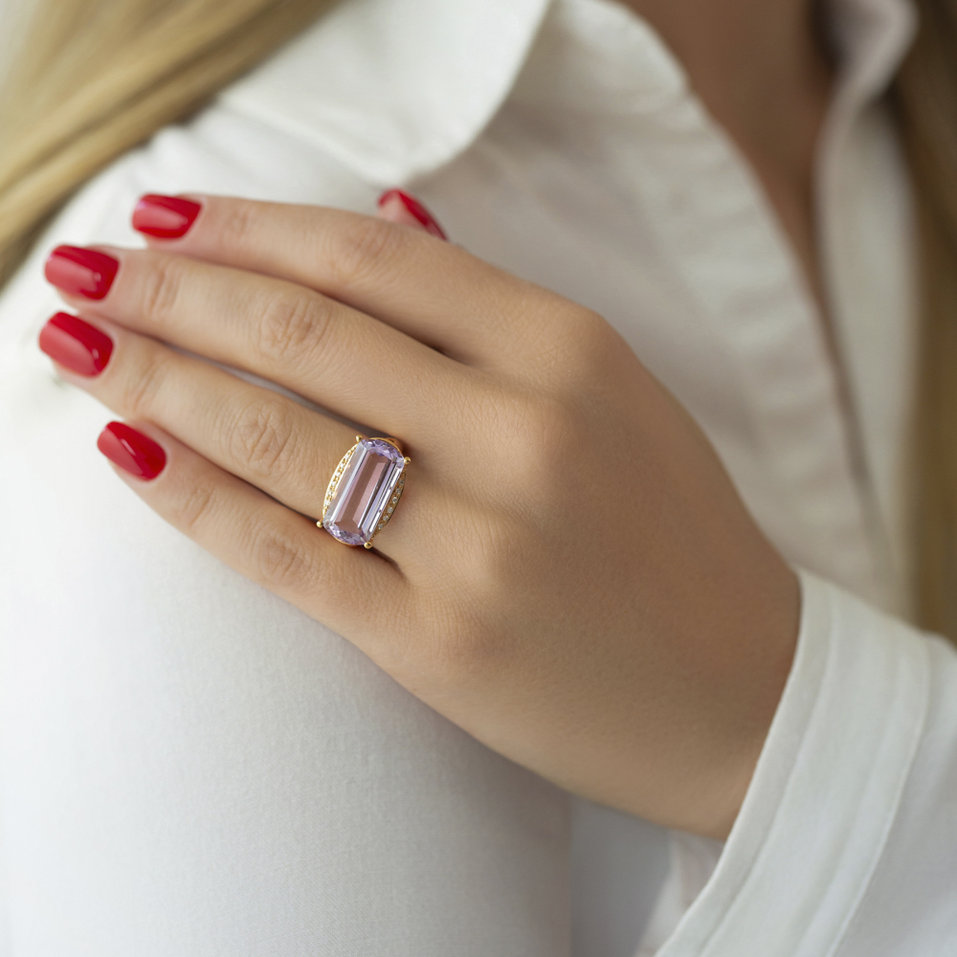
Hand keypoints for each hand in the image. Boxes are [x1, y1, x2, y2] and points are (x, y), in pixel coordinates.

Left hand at [38, 190, 799, 840]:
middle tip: (86, 270)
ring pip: (278, 436)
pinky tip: (129, 453)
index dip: (249, 228)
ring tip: (80, 346)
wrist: (746, 691)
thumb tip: (385, 216)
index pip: (369, 258)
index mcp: (570, 351)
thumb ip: (493, 310)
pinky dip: (194, 498)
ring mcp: (480, 542)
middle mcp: (524, 432)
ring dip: (157, 381)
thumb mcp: (615, 392)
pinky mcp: (440, 642)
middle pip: (304, 333)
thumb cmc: (676, 535)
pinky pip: (286, 554)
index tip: (166, 217)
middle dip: (173, 291)